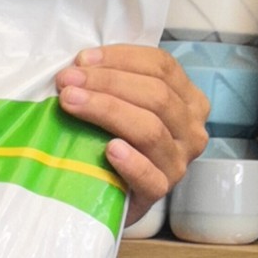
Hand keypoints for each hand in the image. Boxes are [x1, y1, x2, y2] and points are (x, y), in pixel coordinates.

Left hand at [55, 45, 208, 225]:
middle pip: (155, 95)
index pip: (161, 67)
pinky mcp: (160, 192)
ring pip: (150, 129)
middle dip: (107, 83)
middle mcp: (190, 130)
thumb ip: (113, 86)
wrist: (112, 199)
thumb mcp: (121, 109)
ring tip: (71, 103)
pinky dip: (130, 161)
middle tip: (67, 82)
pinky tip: (109, 150)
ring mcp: (178, 163)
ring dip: (107, 111)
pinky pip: (149, 175)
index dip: (120, 59)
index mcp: (188, 101)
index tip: (81, 60)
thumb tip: (79, 65)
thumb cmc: (114, 148)